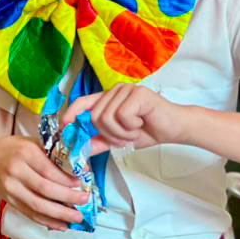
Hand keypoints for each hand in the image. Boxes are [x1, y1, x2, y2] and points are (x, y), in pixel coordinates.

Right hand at [0, 135, 87, 230]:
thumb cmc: (15, 148)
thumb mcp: (33, 143)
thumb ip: (55, 153)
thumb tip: (83, 167)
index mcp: (24, 152)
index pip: (47, 170)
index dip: (65, 180)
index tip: (81, 184)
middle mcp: (15, 171)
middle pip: (44, 189)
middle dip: (67, 198)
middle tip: (85, 201)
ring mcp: (10, 188)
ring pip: (37, 205)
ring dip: (59, 214)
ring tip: (76, 218)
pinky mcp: (9, 201)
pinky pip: (30, 214)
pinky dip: (46, 221)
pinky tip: (61, 225)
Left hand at [63, 83, 182, 154]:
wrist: (174, 129)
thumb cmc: (149, 131)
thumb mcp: (119, 139)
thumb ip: (100, 141)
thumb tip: (79, 148)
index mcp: (109, 99)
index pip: (83, 101)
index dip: (71, 113)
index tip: (64, 126)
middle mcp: (115, 91)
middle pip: (94, 116)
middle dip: (109, 134)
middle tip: (125, 138)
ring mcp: (126, 90)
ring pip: (106, 117)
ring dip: (121, 133)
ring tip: (135, 131)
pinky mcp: (138, 94)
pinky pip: (121, 116)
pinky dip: (130, 128)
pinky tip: (142, 124)